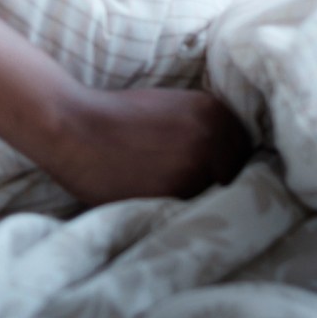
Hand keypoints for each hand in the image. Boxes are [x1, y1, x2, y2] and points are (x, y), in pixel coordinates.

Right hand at [40, 85, 252, 206]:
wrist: (72, 126)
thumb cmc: (114, 115)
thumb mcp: (169, 105)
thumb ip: (202, 127)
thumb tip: (227, 159)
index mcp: (213, 111)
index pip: (244, 149)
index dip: (226, 161)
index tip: (209, 168)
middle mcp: (213, 138)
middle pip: (235, 176)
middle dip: (214, 181)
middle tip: (182, 181)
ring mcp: (196, 170)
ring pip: (214, 197)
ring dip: (195, 198)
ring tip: (163, 188)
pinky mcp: (175, 197)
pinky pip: (189, 211)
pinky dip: (176, 209)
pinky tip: (152, 195)